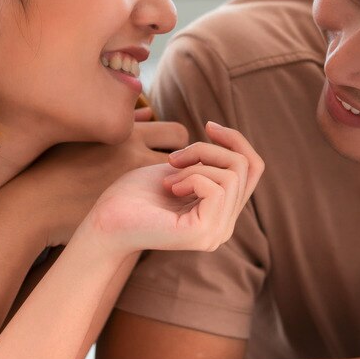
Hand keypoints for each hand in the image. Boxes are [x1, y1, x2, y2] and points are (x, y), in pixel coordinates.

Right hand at [20, 108, 188, 246]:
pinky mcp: (129, 210)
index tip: (170, 155)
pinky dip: (164, 206)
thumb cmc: (56, 166)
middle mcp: (135, 153)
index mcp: (125, 130)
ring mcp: (134, 183)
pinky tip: (153, 210)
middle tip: (178, 175)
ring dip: (179, 186)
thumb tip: (150, 111)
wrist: (33, 205)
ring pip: (181, 183)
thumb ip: (123, 123)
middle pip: (186, 157)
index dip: (177, 145)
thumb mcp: (87, 134)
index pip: (176, 132)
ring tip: (168, 193)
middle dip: (188, 165)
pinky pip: (164, 207)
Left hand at [81, 122, 264, 254]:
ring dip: (197, 164)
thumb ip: (207, 162)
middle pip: (245, 166)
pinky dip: (192, 176)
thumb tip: (226, 136)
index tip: (207, 125)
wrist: (105, 221)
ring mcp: (217, 233)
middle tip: (173, 158)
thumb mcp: (179, 168)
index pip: (254, 168)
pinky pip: (217, 187)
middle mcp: (225, 226)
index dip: (236, 140)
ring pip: (233, 174)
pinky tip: (170, 188)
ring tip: (169, 175)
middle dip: (208, 150)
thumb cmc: (133, 193)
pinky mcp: (204, 233)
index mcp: (221, 211)